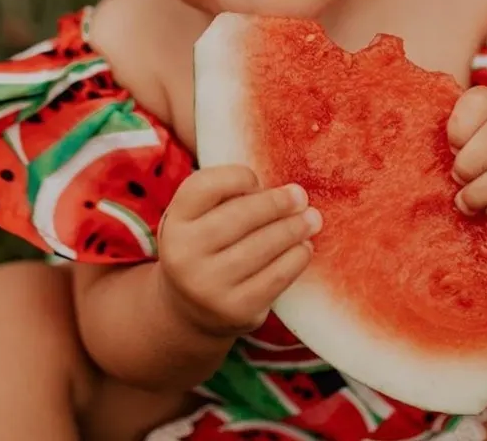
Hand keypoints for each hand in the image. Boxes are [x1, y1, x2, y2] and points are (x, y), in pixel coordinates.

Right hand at [157, 165, 321, 337]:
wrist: (190, 309)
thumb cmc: (206, 246)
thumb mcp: (200, 217)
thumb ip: (227, 196)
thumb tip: (285, 191)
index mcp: (175, 221)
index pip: (205, 185)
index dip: (238, 177)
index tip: (258, 180)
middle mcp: (184, 254)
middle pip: (240, 215)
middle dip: (277, 203)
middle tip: (300, 196)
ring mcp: (209, 286)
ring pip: (262, 246)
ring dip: (294, 228)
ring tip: (312, 219)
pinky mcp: (236, 310)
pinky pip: (276, 277)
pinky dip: (296, 258)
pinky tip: (304, 247)